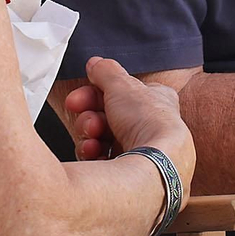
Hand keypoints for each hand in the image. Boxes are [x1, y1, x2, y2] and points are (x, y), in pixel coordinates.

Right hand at [63, 56, 194, 184]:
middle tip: (88, 119)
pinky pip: (101, 161)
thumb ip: (106, 72)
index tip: (77, 97)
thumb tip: (96, 63)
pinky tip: (94, 151)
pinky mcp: (128, 172)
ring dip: (90, 136)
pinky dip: (93, 154)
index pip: (118, 94)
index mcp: (155, 101)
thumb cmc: (149, 122)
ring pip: (101, 140)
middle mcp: (149, 126)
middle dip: (89, 117)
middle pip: (105, 118)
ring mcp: (139, 150)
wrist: (157, 161)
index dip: (94, 95)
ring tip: (93, 136)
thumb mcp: (123, 85)